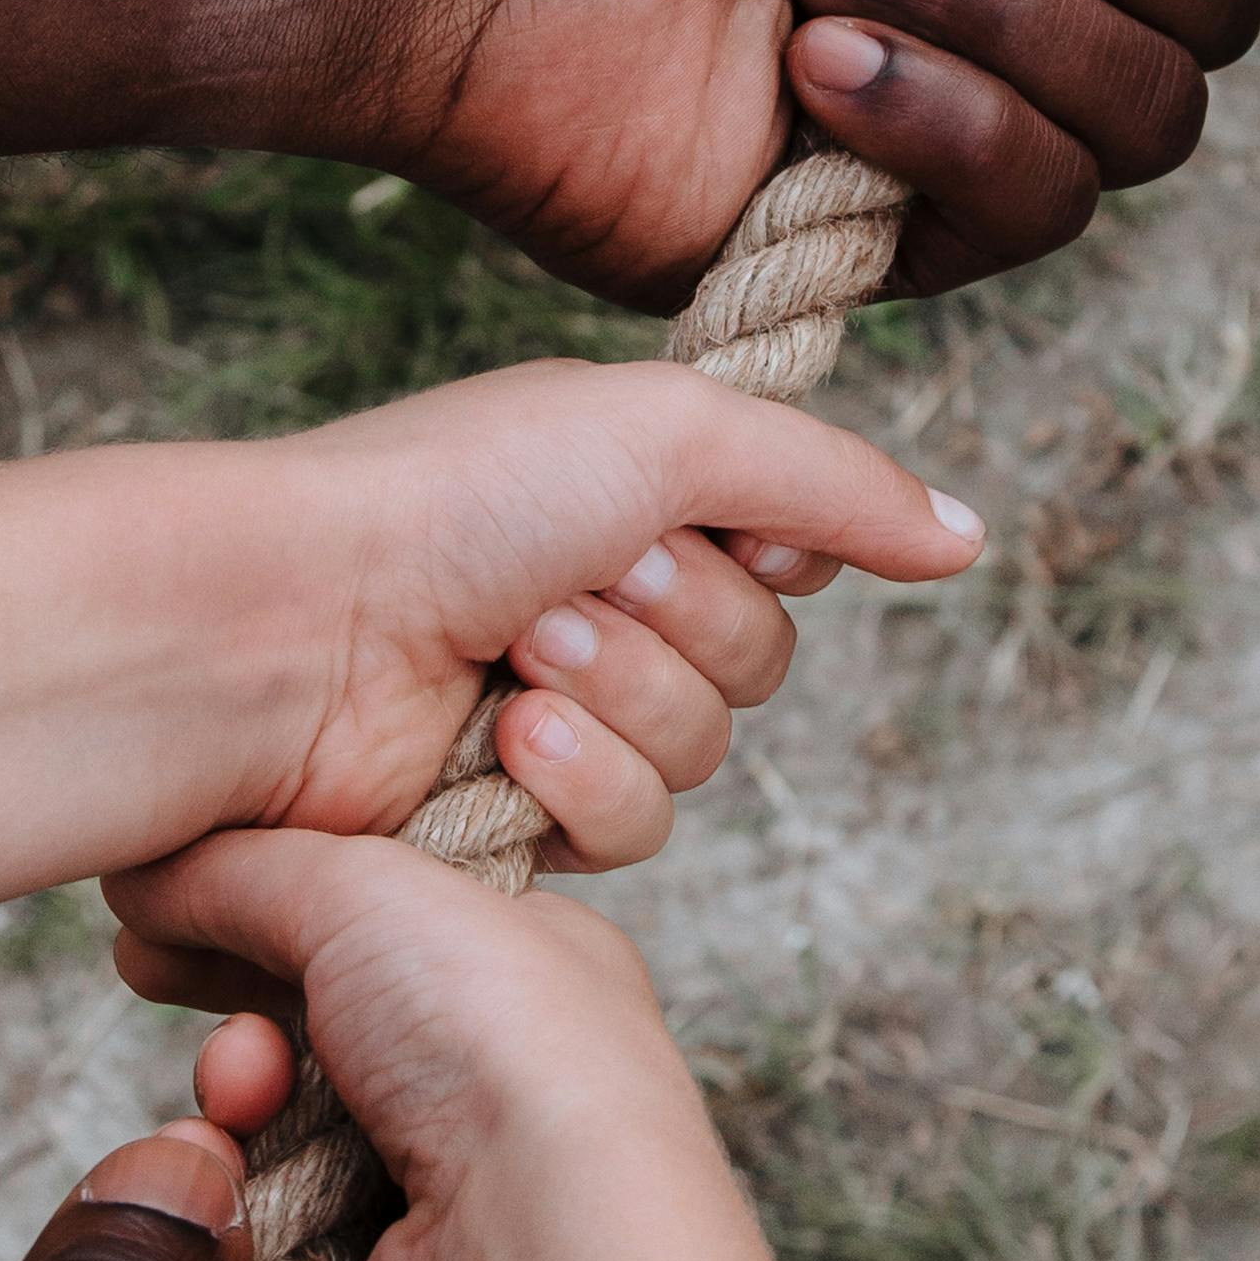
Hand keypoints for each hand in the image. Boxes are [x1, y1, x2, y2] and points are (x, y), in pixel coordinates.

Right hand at [104, 833, 751, 1260]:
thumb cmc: (500, 1039)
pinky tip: (236, 1174)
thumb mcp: (366, 888)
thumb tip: (152, 877)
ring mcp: (450, 1172)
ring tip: (240, 1097)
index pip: (379, 904)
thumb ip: (250, 867)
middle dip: (240, 996)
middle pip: (318, 1010)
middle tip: (161, 974)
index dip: (275, 895)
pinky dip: (242, 1190)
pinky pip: (280, 1212)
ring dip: (237, 1095)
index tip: (182, 897)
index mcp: (524, 948)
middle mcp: (499, 1061)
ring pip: (287, 1113)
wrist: (538, 1246)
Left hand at [227, 357, 985, 862]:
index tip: (719, 519)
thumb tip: (966, 538)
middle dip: (683, 621)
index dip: (770, 546)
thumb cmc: (453, 494)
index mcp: (630, 491)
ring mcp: (557, 709)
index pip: (789, 549)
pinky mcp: (512, 814)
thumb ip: (836, 483)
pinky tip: (504, 743)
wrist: (293, 624)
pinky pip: (631, 829)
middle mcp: (601, 597)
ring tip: (520, 654)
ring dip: (626, 696)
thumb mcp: (670, 430)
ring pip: (703, 751)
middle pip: (760, 660)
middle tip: (574, 580)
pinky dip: (579, 782)